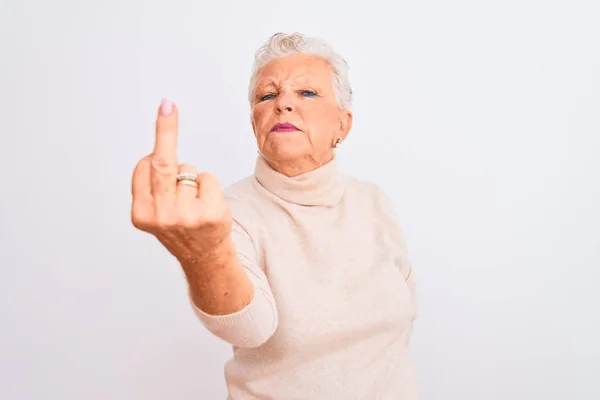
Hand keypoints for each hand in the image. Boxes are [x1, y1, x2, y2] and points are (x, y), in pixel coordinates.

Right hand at [131, 99, 231, 263]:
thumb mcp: (155, 211)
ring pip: (189, 171)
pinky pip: (207, 178)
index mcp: (142, 213)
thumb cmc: (179, 226)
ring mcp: (186, 216)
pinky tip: (206, 205)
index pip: (144, 167)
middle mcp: (161, 216)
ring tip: (193, 203)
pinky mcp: (210, 213)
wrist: (204, 256)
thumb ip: (152, 185)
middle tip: (166, 106)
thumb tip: (157, 147)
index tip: (163, 113)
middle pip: (163, 163)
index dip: (154, 149)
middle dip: (165, 131)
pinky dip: (208, 185)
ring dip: (192, 179)